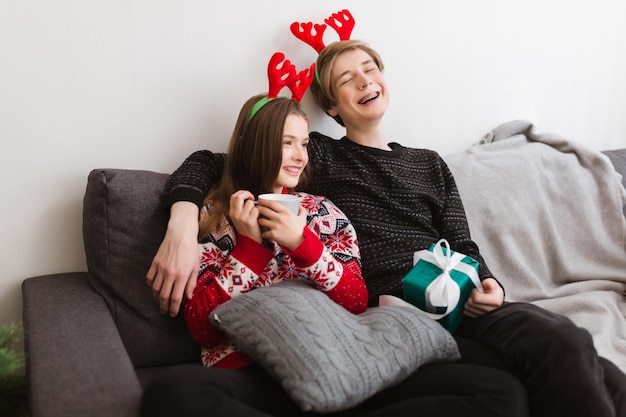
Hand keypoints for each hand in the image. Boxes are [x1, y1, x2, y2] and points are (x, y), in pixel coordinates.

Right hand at [146, 201, 199, 315]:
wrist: (180, 234)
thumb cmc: (191, 249)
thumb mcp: (196, 266)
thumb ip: (192, 283)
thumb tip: (188, 297)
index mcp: (182, 276)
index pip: (176, 298)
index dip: (173, 309)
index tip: (173, 314)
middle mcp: (170, 274)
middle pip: (163, 296)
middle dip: (164, 307)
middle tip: (165, 311)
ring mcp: (161, 269)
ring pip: (155, 289)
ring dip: (157, 298)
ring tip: (160, 301)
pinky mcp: (155, 263)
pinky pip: (150, 278)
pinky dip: (151, 286)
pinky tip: (155, 288)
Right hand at [228, 190, 261, 242]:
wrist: (250, 242)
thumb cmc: (247, 229)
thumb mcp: (239, 218)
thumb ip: (240, 208)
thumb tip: (247, 196)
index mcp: (232, 212)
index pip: (234, 196)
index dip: (242, 193)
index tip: (248, 196)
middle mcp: (235, 215)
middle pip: (239, 196)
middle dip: (247, 194)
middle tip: (252, 198)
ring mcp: (242, 218)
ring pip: (249, 203)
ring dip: (255, 206)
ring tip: (255, 212)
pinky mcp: (250, 222)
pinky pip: (256, 210)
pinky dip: (259, 212)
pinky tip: (258, 218)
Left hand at [257, 199, 305, 250]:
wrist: (299, 242)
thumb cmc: (300, 231)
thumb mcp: (302, 218)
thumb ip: (301, 210)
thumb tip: (299, 206)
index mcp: (286, 212)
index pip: (272, 203)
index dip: (264, 201)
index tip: (261, 201)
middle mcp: (279, 218)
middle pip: (264, 210)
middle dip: (258, 208)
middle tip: (256, 209)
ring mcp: (275, 226)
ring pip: (261, 220)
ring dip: (259, 220)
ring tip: (259, 221)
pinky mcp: (273, 234)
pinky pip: (263, 232)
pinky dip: (262, 234)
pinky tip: (263, 234)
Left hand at [463, 278, 503, 317]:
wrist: (494, 297)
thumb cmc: (492, 290)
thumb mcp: (491, 283)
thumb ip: (489, 282)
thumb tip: (488, 283)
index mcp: (495, 301)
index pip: (476, 298)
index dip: (474, 292)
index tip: (478, 290)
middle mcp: (491, 311)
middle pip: (470, 304)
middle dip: (471, 297)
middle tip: (476, 294)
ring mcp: (485, 316)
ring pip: (467, 308)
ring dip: (469, 302)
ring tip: (475, 299)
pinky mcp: (478, 319)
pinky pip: (466, 313)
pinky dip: (468, 307)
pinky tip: (473, 304)